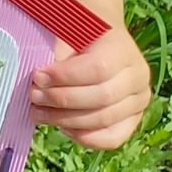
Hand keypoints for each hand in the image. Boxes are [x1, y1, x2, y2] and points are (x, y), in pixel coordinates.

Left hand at [30, 24, 151, 149]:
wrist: (99, 42)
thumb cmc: (77, 37)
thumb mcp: (67, 34)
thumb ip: (57, 53)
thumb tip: (40, 80)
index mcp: (123, 50)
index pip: (97, 68)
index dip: (65, 76)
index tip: (37, 77)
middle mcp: (137, 77)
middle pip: (101, 97)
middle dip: (61, 99)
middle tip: (34, 96)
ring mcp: (138, 101)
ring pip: (104, 119)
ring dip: (67, 120)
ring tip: (39, 113)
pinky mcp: (132, 119)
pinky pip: (113, 137)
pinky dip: (86, 137)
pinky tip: (63, 128)